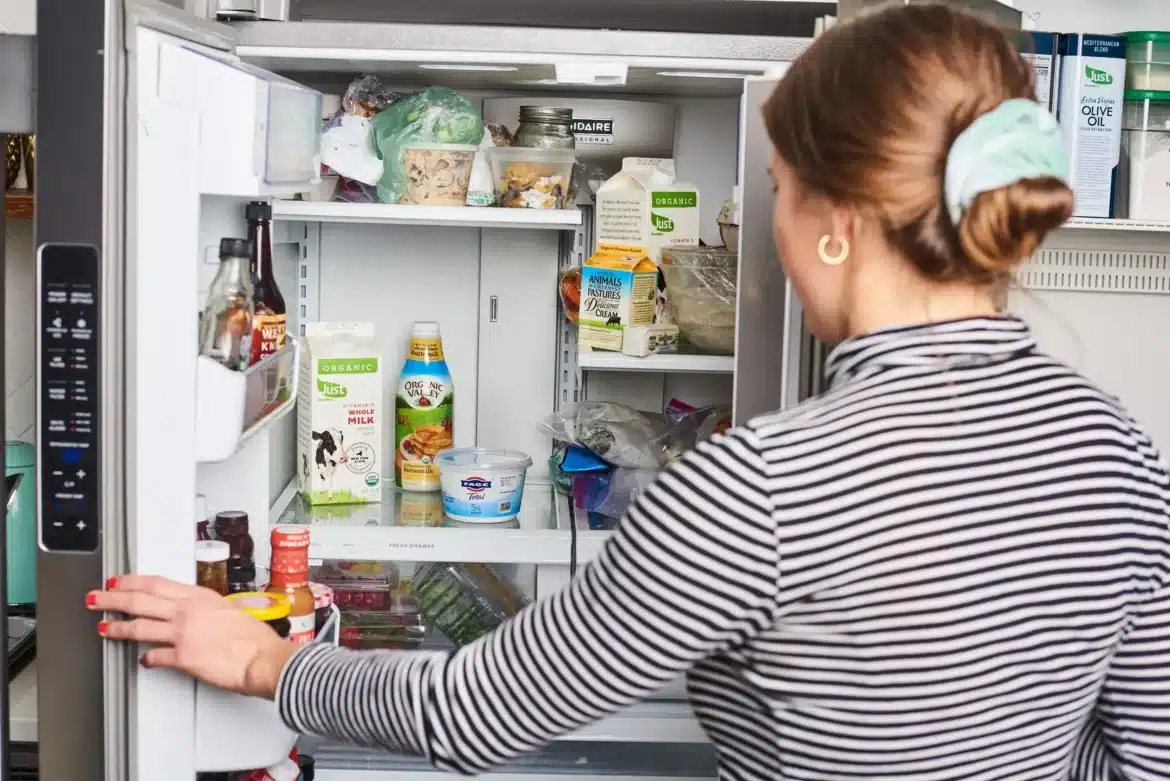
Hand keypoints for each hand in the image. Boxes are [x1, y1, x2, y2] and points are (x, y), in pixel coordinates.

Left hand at [87, 575, 297, 699]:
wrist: (263, 658)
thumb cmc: (253, 638)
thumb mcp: (229, 611)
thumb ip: (206, 611)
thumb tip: (195, 615)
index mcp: (200, 597)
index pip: (157, 583)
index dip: (133, 581)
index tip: (119, 581)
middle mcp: (188, 612)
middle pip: (141, 601)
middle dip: (113, 599)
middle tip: (96, 598)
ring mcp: (183, 634)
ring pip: (139, 627)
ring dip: (117, 627)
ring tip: (103, 628)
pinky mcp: (182, 658)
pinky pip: (154, 657)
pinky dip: (146, 660)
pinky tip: (141, 661)